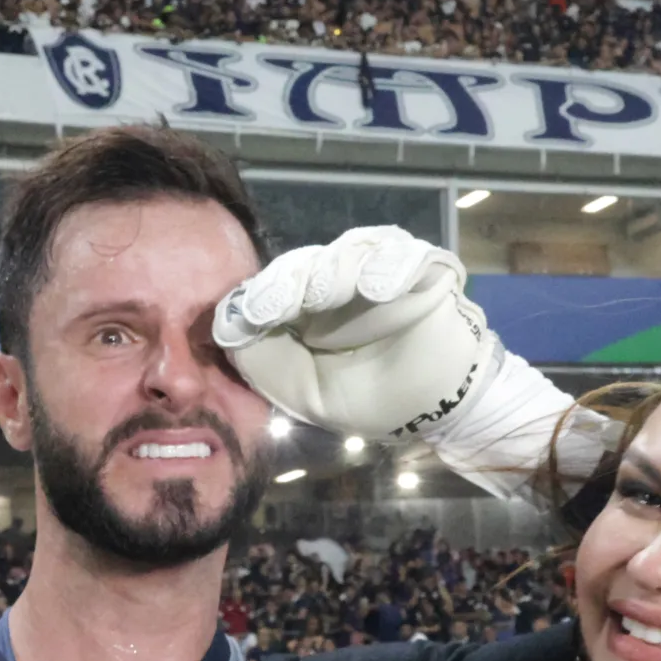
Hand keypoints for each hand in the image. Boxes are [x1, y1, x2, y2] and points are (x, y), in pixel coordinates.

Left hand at [213, 227, 490, 438]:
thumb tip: (225, 327)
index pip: (276, 284)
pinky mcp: (424, 267)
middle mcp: (339, 276)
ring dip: (336, 272)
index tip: (250, 315)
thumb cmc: (368, 398)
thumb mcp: (303, 390)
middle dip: (290, 283)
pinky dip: (392, 265)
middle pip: (308, 262)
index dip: (261, 296)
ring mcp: (380, 266)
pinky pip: (408, 254)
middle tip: (278, 305)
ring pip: (351, 250)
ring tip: (325, 296)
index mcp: (304, 304)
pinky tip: (378, 288)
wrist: (434, 410)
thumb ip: (264, 360)